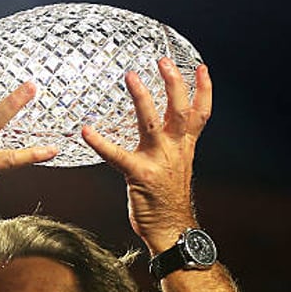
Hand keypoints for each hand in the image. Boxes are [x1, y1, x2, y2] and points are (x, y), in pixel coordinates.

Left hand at [82, 59, 211, 253]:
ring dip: (142, 98)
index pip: (201, 114)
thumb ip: (171, 147)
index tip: (201, 67)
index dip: (203, 89)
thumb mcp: (177, 169)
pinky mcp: (139, 174)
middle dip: (174, 83)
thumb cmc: (168, 201)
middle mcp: (175, 150)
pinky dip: (100, 142)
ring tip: (131, 77)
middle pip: (180, 110)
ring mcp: (158, 161)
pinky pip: (117, 155)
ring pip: (152, 123)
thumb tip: (161, 131)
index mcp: (185, 147)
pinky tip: (87, 131)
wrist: (172, 230)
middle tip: (163, 60)